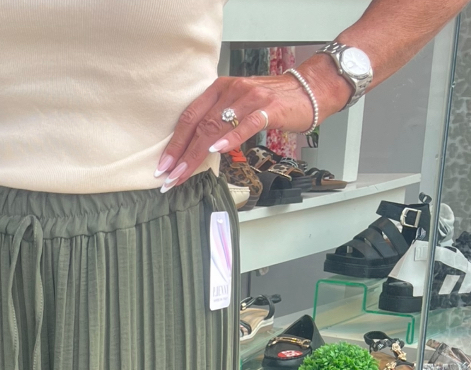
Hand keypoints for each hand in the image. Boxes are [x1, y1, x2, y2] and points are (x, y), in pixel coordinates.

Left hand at [156, 74, 320, 191]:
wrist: (308, 91)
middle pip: (199, 125)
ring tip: (183, 174)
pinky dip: (231, 138)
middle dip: (181, 155)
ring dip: (197, 154)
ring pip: (217, 127)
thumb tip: (197, 149)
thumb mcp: (238, 107)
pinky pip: (247, 124)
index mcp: (219, 89)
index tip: (162, 167)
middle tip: (168, 178)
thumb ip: (218, 121)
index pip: (190, 117)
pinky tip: (217, 151)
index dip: (174, 143)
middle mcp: (231, 90)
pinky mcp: (269, 108)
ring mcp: (250, 98)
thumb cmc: (272, 103)